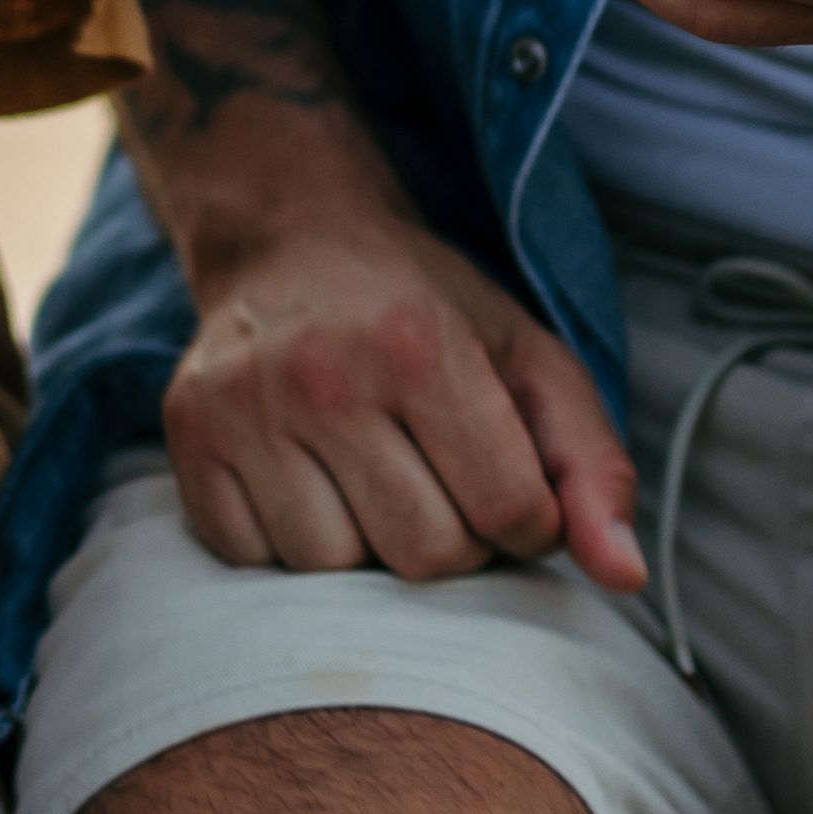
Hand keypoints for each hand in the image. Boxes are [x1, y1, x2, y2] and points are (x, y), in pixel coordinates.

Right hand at [158, 185, 644, 588]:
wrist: (292, 239)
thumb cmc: (424, 311)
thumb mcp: (529, 360)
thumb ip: (592, 466)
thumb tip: (624, 575)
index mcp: (421, 346)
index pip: (511, 515)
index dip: (524, 519)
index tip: (503, 479)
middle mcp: (324, 374)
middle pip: (425, 556)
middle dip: (451, 538)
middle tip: (433, 476)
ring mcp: (244, 407)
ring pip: (334, 569)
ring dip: (364, 544)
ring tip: (365, 476)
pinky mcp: (187, 436)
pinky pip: (252, 561)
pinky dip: (286, 543)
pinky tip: (303, 480)